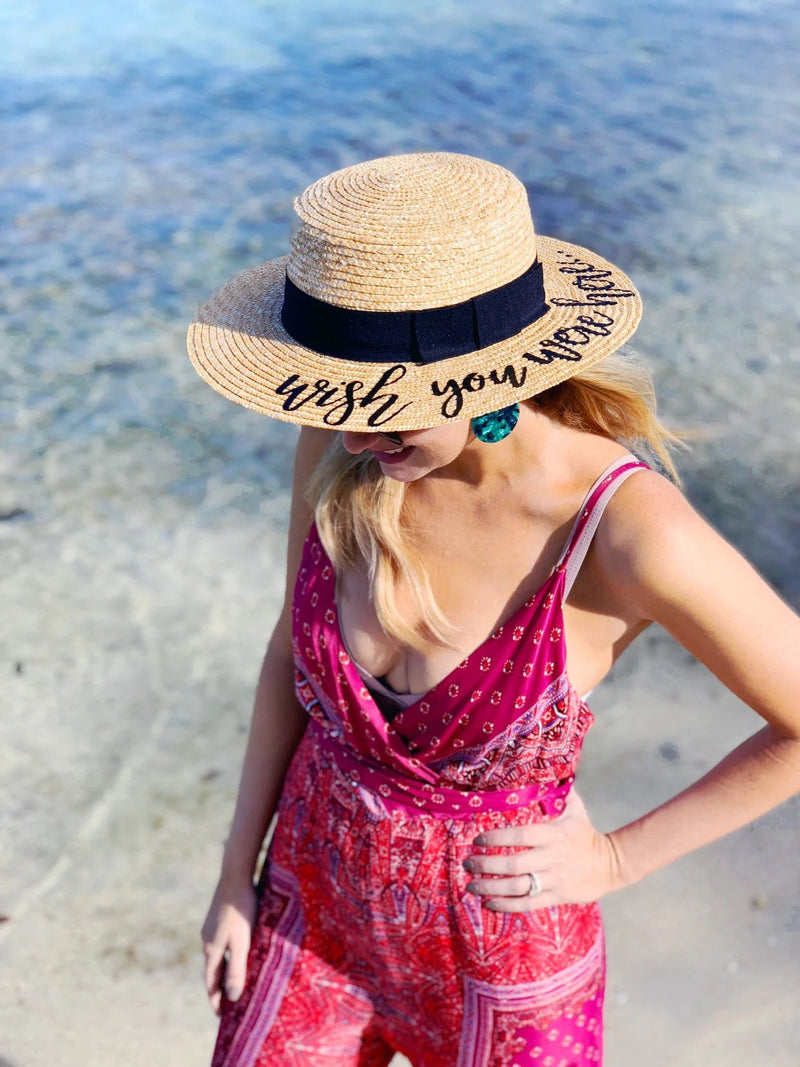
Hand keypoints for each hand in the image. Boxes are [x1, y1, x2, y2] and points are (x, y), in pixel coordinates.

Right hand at [201, 878, 257, 1014]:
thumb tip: (231, 997)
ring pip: (217, 956)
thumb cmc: (241, 910)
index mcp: (211, 950)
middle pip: (212, 971)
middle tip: (229, 1004)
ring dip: (224, 971)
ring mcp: (211, 928)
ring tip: (234, 982)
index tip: (221, 1016)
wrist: (235, 876)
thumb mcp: (242, 942)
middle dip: (219, 988)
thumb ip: (236, 968)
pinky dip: (227, 955)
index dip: (216, 1000)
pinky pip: (221, 944)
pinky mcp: (217, 919)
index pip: (211, 983)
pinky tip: (236, 952)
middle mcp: (207, 940)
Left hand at [463, 790, 625, 910]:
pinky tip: (489, 903)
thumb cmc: (585, 834)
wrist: (612, 865)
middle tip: (467, 863)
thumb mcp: (576, 810)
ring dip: (491, 887)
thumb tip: (544, 770)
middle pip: (514, 864)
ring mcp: (554, 880)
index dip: (497, 838)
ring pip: (518, 887)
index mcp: (555, 834)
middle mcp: (553, 858)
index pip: (521, 835)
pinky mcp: (557, 897)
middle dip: (486, 865)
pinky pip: (528, 904)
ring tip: (471, 885)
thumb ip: (559, 792)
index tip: (477, 839)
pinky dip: (507, 906)